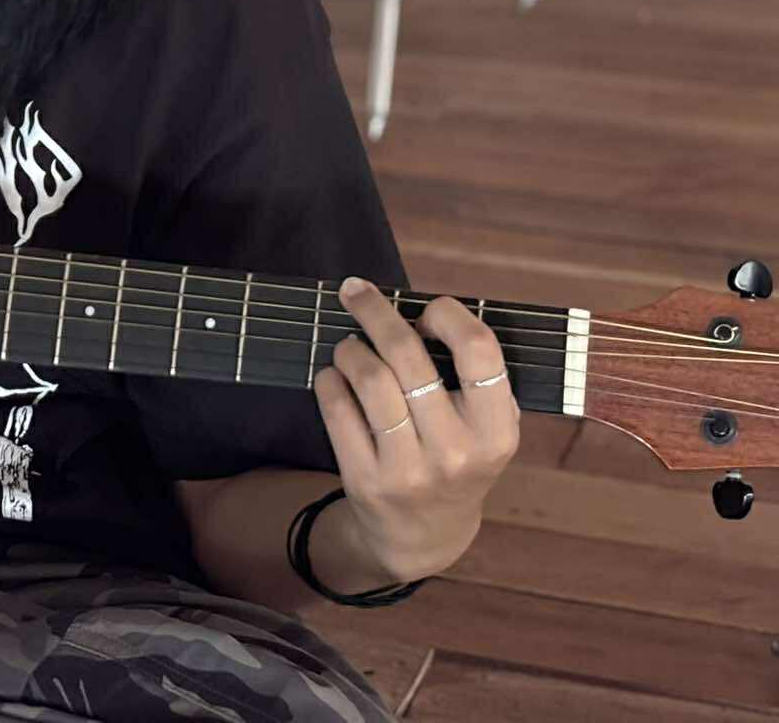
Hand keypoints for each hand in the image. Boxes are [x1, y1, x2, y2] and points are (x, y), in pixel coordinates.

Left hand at [315, 277, 520, 582]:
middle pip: (408, 356)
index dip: (447, 315)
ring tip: (348, 346)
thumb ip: (472, 378)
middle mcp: (457, 452)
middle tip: (354, 291)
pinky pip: (336, 408)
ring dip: (349, 348)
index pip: (479, 351)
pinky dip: (329, 380)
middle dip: (375, 311)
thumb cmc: (456, 459)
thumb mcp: (487, 429)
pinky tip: (335, 377)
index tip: (425, 309)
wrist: (426, 534)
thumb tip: (424, 311)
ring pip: (368, 378)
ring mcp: (409, 469)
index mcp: (496, 431)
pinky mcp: (365, 479)